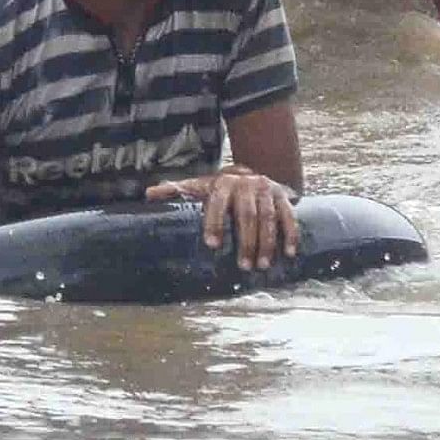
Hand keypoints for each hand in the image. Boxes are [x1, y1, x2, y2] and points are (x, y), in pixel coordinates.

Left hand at [149, 170, 296, 270]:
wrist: (251, 174)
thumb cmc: (219, 188)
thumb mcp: (197, 187)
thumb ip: (175, 191)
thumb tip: (147, 195)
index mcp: (222, 183)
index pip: (217, 203)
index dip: (215, 223)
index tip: (212, 245)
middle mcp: (246, 184)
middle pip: (246, 215)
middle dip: (246, 241)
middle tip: (243, 266)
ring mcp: (266, 190)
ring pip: (268, 218)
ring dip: (267, 243)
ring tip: (262, 266)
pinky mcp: (283, 196)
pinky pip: (289, 216)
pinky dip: (291, 235)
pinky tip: (289, 253)